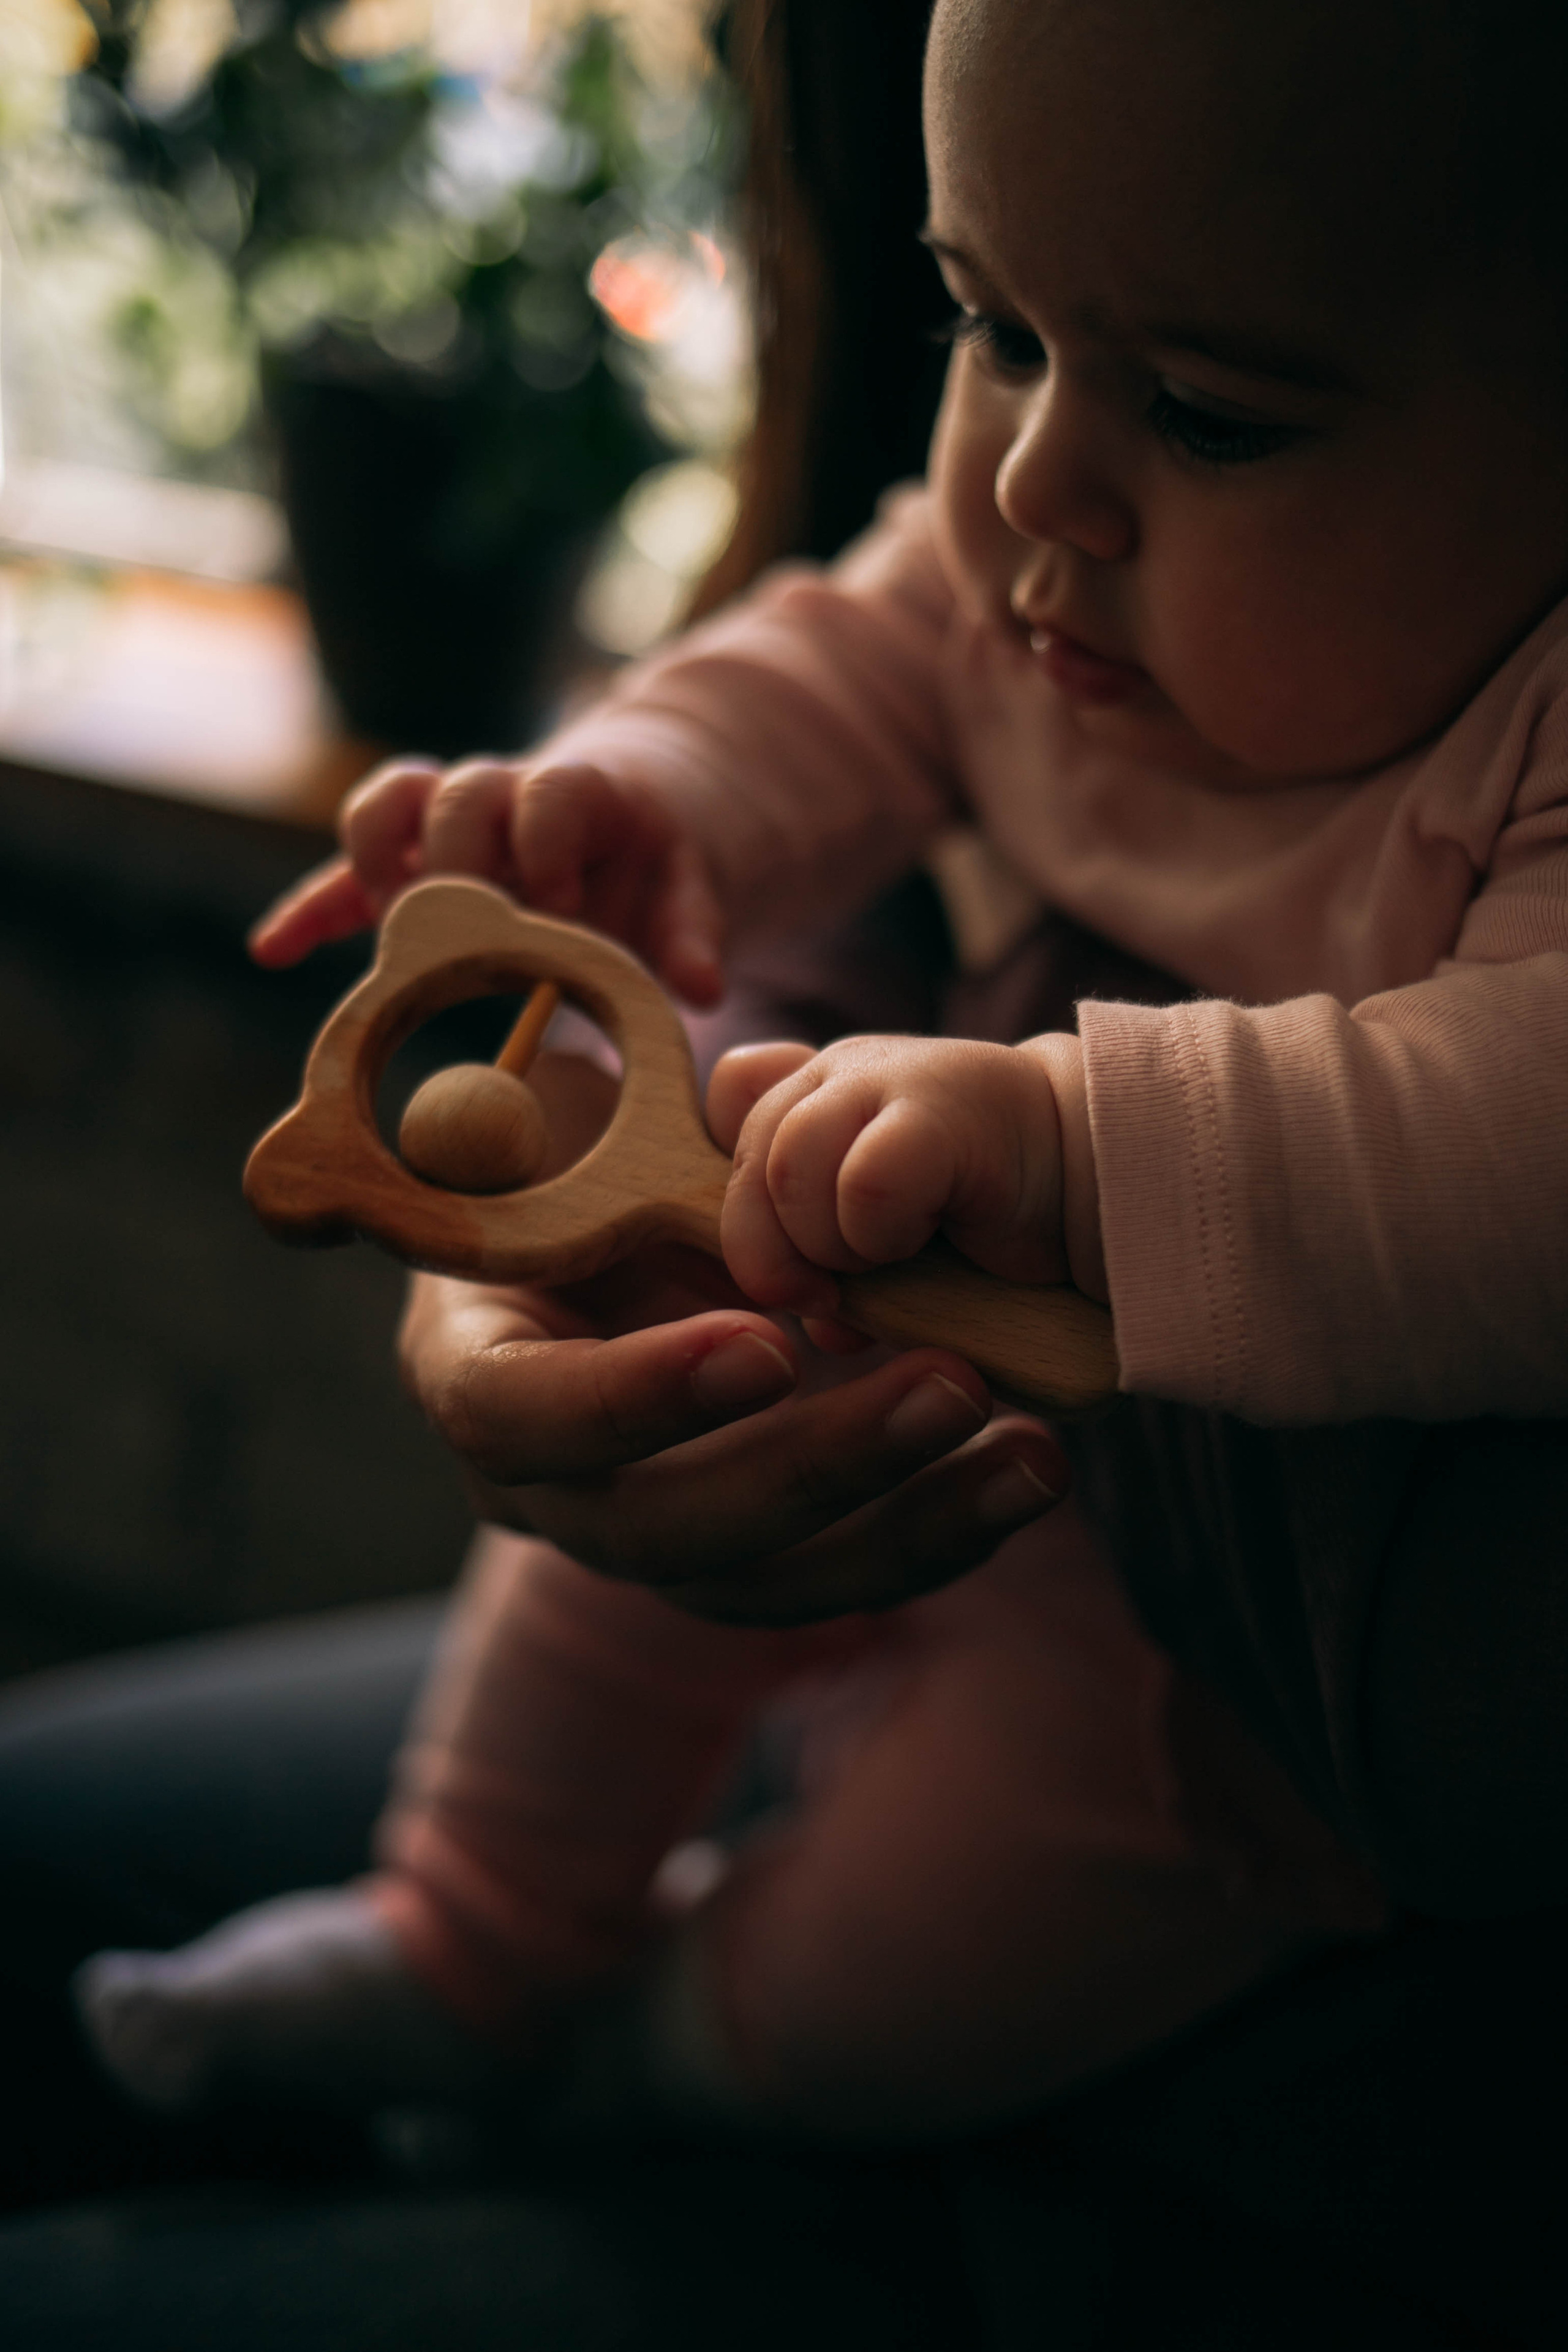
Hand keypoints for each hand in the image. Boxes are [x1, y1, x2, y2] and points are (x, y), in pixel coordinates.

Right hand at [249, 754, 724, 1005]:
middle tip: (472, 922)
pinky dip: (311, 908)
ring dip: (378, 855)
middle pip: (459, 792)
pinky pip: (344, 874)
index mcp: (574, 791)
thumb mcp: (684, 890)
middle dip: (460, 853)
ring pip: (391, 803)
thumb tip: (706, 990)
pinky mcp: (405, 863)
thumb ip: (693, 931)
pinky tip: (274, 950)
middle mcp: (501, 792)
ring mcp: (444, 823)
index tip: (556, 900)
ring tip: (384, 921)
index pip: (547, 792)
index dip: (544, 837)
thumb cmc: (649, 865)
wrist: (614, 830)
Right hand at [396, 1052, 1067, 1626]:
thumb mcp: (596, 1132)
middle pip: (659, 1527)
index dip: (630, 1397)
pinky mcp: (737, 1568)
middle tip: (947, 1385)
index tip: (764, 1344)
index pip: (516, 1416)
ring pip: (761, 1582)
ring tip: (1025, 1454)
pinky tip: (1024, 1476)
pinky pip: (830, 1580)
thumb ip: (649, 1117)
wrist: (603, 1254)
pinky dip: (936, 1533)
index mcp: (473, 1370)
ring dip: (904, 1523)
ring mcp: (643, 1541)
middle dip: (810, 1465)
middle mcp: (547, 1487)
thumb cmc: (581, 1176)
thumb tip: (752, 1085)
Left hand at [710, 1034, 1072, 1319]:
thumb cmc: (987, 1230)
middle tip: (830, 1291)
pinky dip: (880, 1233)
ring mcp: (883, 1079)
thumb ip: (825, 1261)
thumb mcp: (882, 1250)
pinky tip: (923, 1238)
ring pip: (789, 1165)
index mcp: (815, 1099)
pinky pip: (862, 1182)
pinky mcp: (937, 1111)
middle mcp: (839, 1076)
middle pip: (748, 1158)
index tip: (790, 1250)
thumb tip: (804, 1314)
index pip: (726, 1104)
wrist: (1105, 1193)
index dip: (743, 1190)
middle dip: (773, 1249)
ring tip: (885, 1258)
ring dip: (828, 1241)